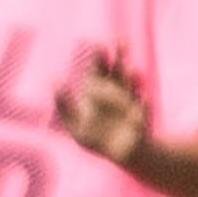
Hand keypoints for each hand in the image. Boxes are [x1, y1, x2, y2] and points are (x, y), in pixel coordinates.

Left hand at [53, 52, 149, 167]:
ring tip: (131, 69)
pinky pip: (143, 112)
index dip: (98, 58)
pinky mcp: (140, 121)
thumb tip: (53, 81)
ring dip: (132, 77)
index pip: (99, 71)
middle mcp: (117, 93)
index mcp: (100, 92)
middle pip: (118, 71)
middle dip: (119, 57)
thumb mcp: (75, 126)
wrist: (121, 155)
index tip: (98, 46)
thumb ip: (64, 105)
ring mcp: (131, 105)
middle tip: (119, 41)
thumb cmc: (97, 139)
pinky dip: (144, 105)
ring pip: (132, 87)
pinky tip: (144, 98)